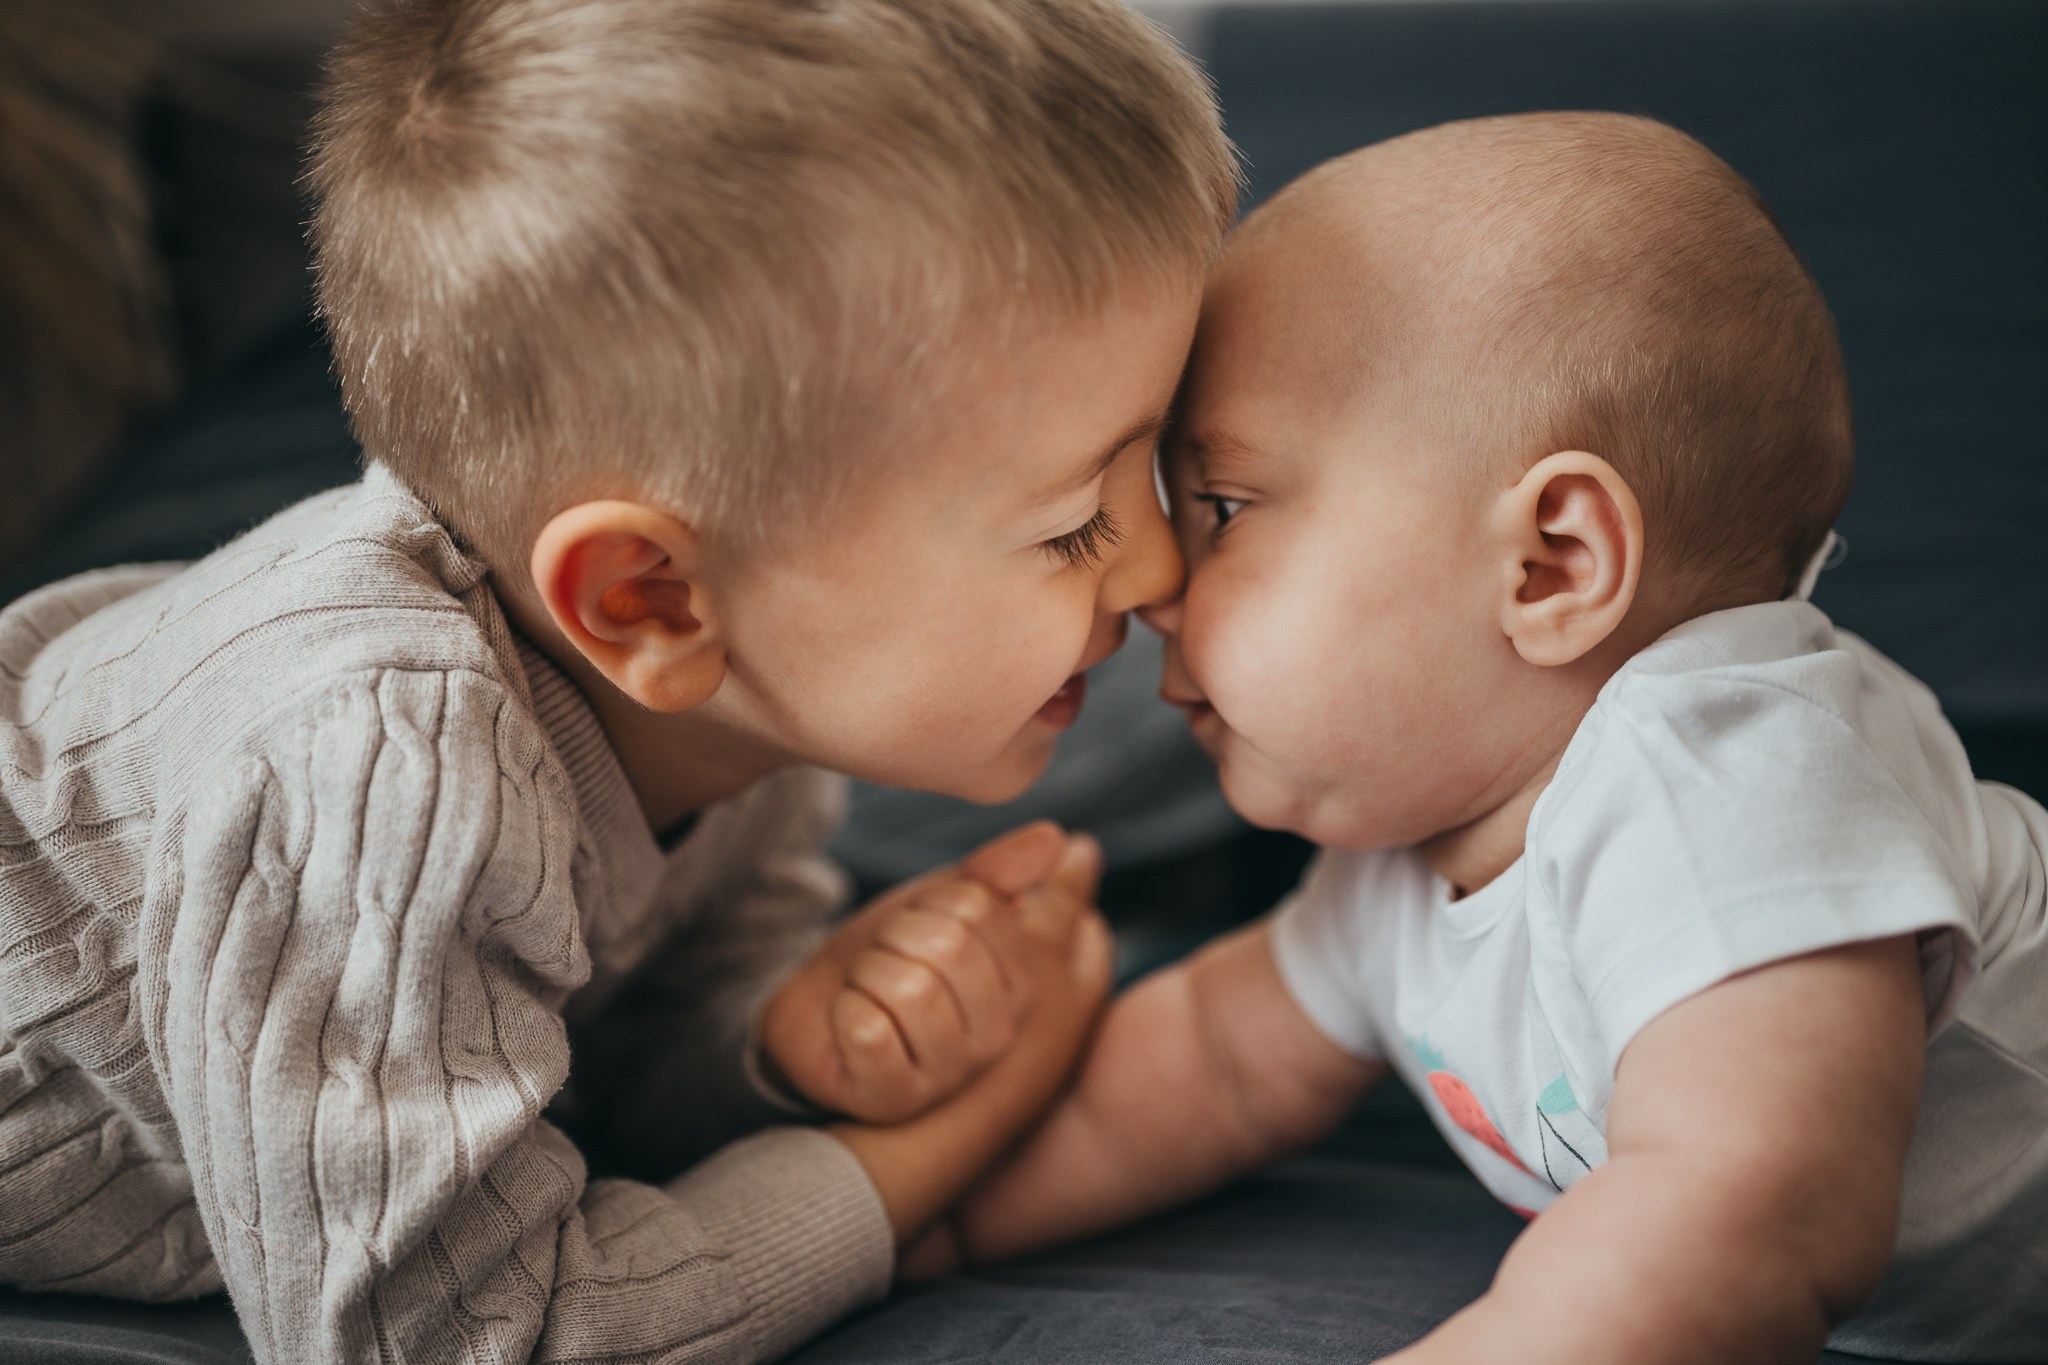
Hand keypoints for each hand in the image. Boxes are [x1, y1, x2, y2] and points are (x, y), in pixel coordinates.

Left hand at [760, 821, 1099, 1122]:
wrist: (817, 1002)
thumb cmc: (889, 955)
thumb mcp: (940, 904)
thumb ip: (997, 874)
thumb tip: (1058, 838)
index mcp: (1020, 985)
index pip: (975, 907)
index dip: (925, 904)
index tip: (915, 929)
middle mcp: (997, 1037)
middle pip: (946, 945)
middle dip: (892, 937)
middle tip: (883, 962)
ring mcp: (949, 1073)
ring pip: (908, 987)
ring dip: (866, 974)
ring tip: (868, 992)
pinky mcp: (895, 1097)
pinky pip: (868, 1029)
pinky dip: (844, 1012)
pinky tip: (850, 1028)